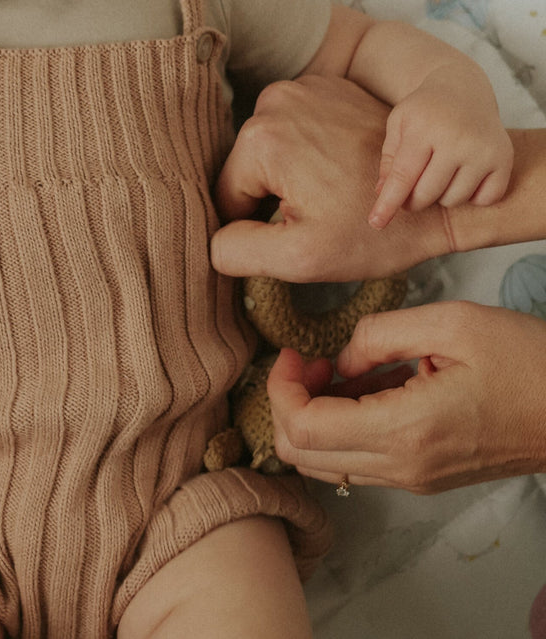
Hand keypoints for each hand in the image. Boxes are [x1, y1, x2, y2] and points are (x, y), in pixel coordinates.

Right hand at [212, 76, 448, 281]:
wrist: (444, 197)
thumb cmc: (377, 231)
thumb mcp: (302, 258)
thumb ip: (239, 251)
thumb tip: (210, 240)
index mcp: (259, 139)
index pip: (227, 196)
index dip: (257, 226)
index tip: (301, 230)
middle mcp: (275, 100)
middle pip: (247, 168)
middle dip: (275, 196)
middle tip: (322, 213)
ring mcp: (304, 87)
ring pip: (271, 148)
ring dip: (292, 173)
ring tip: (335, 190)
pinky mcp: (329, 86)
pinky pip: (297, 127)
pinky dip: (312, 149)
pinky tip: (343, 168)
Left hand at [267, 301, 545, 493]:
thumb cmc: (527, 364)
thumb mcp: (450, 323)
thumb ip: (378, 334)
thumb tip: (340, 356)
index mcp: (406, 430)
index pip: (304, 428)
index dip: (281, 387)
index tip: (293, 352)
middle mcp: (404, 466)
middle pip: (301, 454)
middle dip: (288, 402)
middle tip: (308, 361)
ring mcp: (413, 477)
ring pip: (325, 463)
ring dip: (314, 415)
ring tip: (338, 370)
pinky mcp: (423, 475)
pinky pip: (359, 460)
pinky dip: (344, 426)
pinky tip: (368, 385)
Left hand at [370, 61, 512, 228]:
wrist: (463, 90)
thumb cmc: (424, 111)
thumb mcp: (398, 125)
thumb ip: (389, 160)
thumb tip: (382, 194)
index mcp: (424, 129)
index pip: (403, 176)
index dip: (388, 202)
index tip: (376, 223)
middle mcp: (458, 140)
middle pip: (428, 193)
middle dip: (413, 200)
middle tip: (410, 191)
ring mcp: (484, 151)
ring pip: (454, 200)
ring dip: (441, 196)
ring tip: (438, 172)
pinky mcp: (504, 160)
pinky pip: (484, 200)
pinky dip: (471, 196)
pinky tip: (463, 175)